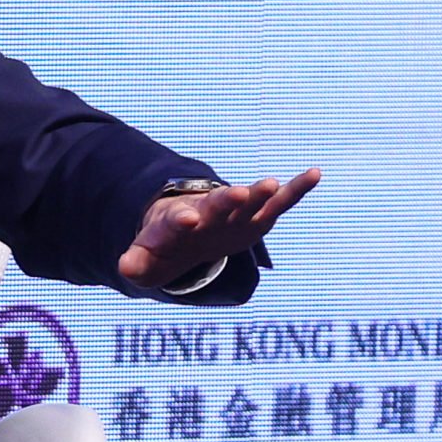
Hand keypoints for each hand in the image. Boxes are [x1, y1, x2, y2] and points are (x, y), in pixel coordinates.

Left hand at [119, 170, 316, 289]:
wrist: (184, 231)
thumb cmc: (165, 247)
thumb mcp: (146, 261)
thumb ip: (137, 263)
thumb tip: (126, 269)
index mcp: (176, 224)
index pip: (176, 221)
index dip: (181, 221)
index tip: (188, 219)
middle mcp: (207, 213)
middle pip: (215, 205)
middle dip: (225, 200)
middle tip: (238, 192)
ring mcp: (234, 214)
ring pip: (248, 202)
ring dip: (258, 193)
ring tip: (270, 184)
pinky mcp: (258, 218)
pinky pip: (280, 202)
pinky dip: (297, 189)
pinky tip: (315, 173)